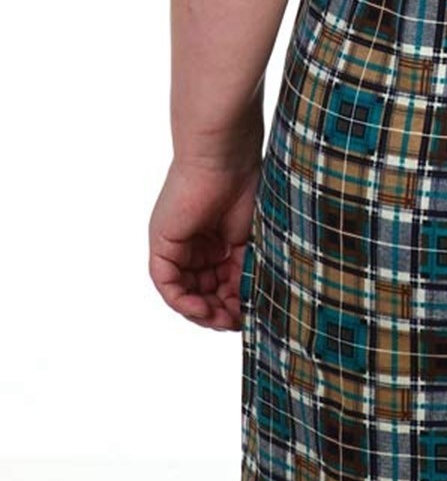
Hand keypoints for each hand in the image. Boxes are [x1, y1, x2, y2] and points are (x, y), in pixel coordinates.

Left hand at [148, 152, 260, 331]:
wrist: (227, 158)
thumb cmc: (245, 186)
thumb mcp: (249, 241)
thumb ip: (243, 272)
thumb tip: (247, 308)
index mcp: (215, 241)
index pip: (219, 283)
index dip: (233, 303)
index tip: (249, 316)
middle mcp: (193, 246)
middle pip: (201, 291)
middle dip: (218, 311)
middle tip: (236, 323)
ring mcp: (176, 245)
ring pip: (183, 292)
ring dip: (201, 311)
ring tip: (222, 319)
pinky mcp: (163, 244)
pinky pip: (167, 283)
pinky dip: (182, 301)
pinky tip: (202, 308)